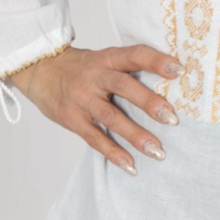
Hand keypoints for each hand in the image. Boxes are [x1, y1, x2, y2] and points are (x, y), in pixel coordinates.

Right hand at [7, 44, 181, 174]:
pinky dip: (113, 152)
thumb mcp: (102, 59)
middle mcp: (95, 76)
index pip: (134, 54)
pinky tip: (130, 165)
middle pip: (123, 87)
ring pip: (111, 117)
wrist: (39, 69)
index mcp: (107, 58)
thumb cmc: (81, 67)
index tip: (179, 69)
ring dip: (135, 135)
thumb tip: (169, 85)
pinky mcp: (72, 119)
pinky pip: (94, 137)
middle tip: (172, 119)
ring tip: (157, 151)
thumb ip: (127, 70)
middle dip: (148, 103)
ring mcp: (81, 98)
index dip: (156, 61)